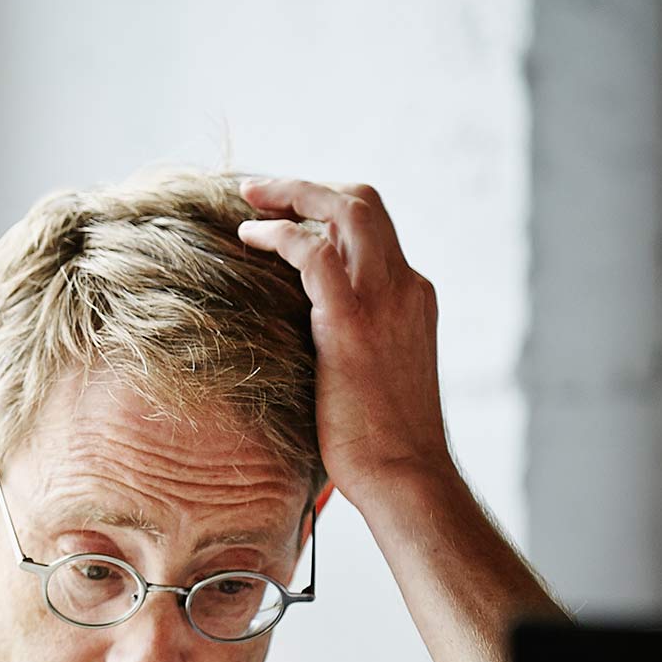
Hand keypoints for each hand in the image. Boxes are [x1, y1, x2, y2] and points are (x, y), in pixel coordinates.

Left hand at [235, 177, 451, 501]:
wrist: (405, 474)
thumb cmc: (380, 437)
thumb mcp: (375, 369)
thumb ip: (352, 333)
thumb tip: (306, 327)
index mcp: (412, 295)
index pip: (373, 228)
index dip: (325, 211)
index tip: (285, 214)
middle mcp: (405, 286)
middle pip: (364, 202)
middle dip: (308, 187)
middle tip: (260, 190)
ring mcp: (384, 301)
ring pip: (346, 210)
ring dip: (292, 193)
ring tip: (249, 198)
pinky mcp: (351, 323)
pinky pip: (314, 254)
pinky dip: (280, 234)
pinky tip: (250, 239)